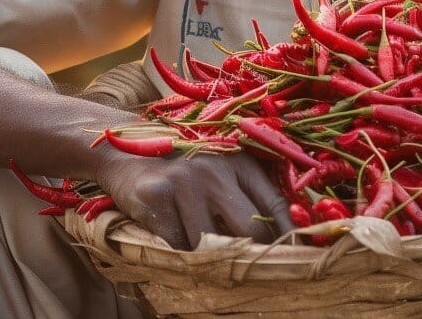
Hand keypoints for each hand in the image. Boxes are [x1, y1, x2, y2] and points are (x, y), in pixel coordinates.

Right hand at [95, 149, 292, 249]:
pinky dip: (177, 251)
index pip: (273, 203)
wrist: (123, 153)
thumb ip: (245, 196)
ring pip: (210, 244)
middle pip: (250, 230)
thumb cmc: (180, 170)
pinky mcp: (157, 195)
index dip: (289, 234)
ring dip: (205, 255)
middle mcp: (215, 168)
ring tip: (196, 245)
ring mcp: (185, 181)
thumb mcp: (217, 170)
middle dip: (251, 255)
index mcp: (237, 160)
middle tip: (247, 270)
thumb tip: (281, 237)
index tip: (298, 257)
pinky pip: (177, 245)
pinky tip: (170, 235)